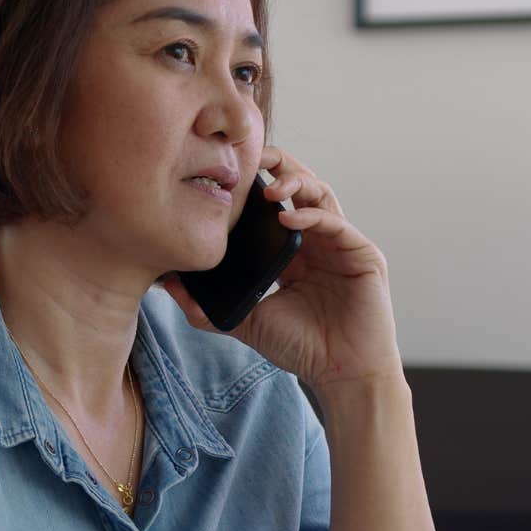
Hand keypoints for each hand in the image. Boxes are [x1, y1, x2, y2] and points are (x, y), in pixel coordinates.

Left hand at [161, 147, 400, 392]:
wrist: (342, 377)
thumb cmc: (302, 348)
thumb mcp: (247, 322)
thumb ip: (208, 307)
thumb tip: (166, 286)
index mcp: (294, 252)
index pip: (275, 203)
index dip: (255, 182)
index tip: (225, 169)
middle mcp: (320, 241)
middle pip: (301, 186)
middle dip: (278, 164)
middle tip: (250, 153)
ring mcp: (343, 245)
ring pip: (321, 194)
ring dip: (294, 181)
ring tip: (266, 184)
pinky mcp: (363, 254)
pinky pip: (335, 223)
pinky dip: (310, 215)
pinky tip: (285, 216)